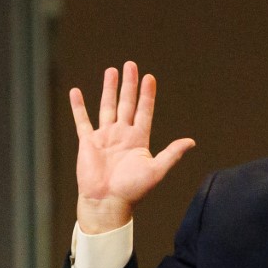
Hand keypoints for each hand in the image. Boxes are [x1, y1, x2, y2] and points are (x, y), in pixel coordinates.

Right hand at [71, 61, 194, 234]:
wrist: (107, 202)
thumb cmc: (132, 190)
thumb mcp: (156, 170)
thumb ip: (172, 154)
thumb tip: (191, 141)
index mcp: (138, 140)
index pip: (144, 111)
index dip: (147, 95)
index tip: (149, 78)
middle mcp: (122, 135)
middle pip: (126, 103)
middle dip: (129, 84)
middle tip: (131, 65)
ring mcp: (104, 137)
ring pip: (107, 107)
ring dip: (108, 89)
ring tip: (111, 71)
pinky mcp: (88, 142)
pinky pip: (82, 120)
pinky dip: (78, 106)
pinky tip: (76, 92)